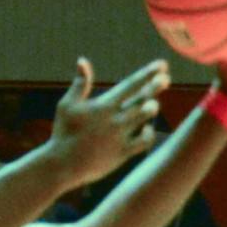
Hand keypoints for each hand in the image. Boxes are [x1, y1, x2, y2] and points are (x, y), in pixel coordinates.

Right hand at [48, 58, 169, 184]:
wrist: (61, 165)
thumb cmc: (63, 133)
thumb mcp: (67, 105)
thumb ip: (79, 84)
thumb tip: (82, 61)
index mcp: (104, 105)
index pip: (131, 84)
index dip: (148, 73)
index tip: (162, 65)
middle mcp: (115, 119)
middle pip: (142, 99)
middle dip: (156, 86)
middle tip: (165, 79)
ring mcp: (120, 137)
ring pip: (144, 118)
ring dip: (151, 109)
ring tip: (152, 104)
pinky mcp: (122, 154)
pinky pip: (143, 142)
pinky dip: (148, 134)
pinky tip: (146, 128)